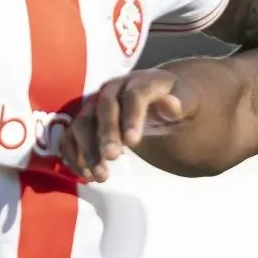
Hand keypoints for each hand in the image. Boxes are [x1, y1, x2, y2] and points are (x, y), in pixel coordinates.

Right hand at [60, 70, 187, 181]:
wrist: (156, 100)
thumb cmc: (174, 103)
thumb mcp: (186, 102)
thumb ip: (182, 104)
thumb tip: (172, 103)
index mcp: (141, 81)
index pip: (134, 95)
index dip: (132, 117)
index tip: (133, 142)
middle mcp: (114, 89)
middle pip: (104, 107)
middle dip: (106, 133)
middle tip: (112, 157)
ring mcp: (95, 104)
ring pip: (83, 122)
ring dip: (88, 149)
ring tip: (101, 175)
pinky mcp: (85, 120)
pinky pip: (71, 135)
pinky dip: (74, 154)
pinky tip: (87, 174)